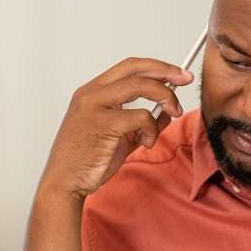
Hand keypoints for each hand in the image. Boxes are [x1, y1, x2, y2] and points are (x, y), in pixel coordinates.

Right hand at [39, 57, 193, 200]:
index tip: (177, 74)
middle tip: (185, 79)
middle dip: (166, 71)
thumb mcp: (120, 138)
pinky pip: (141, 116)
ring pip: (141, 86)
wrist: (65, 183)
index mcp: (92, 92)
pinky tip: (147, 143)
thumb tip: (166, 112)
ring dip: (165, 97)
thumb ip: (141, 123)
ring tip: (173, 113)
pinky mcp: (103, 123)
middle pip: (135, 68)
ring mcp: (95, 106)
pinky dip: (152, 129)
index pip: (128, 68)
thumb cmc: (87, 161)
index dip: (156, 67)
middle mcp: (91, 93)